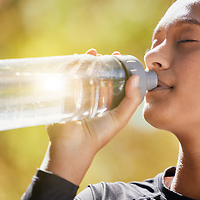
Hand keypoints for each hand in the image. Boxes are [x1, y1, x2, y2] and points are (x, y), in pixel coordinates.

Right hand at [40, 49, 141, 184]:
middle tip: (102, 54)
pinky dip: (69, 66)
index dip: (115, 66)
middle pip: (95, 73)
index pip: (111, 78)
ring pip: (80, 72)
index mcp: (105, 100)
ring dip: (84, 61)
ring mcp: (75, 94)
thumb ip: (132, 99)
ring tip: (91, 53)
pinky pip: (65, 77)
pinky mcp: (62, 94)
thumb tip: (137, 77)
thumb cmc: (100, 134)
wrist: (74, 146)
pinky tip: (74, 59)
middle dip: (98, 61)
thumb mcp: (121, 117)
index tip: (117, 55)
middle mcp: (91, 96)